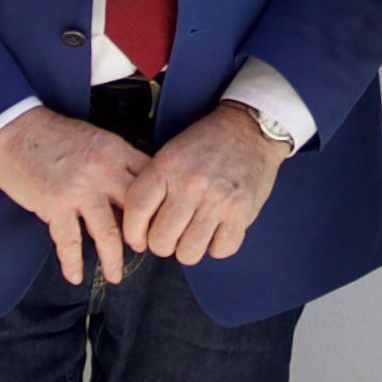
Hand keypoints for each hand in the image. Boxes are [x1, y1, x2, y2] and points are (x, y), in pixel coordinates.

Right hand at [0, 107, 144, 282]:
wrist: (13, 128)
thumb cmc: (52, 134)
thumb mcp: (95, 139)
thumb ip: (115, 162)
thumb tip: (130, 192)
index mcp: (117, 152)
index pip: (151, 182)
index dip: (159, 206)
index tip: (159, 224)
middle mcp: (104, 171)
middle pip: (138, 211)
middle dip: (143, 237)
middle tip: (144, 252)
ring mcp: (80, 189)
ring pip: (109, 234)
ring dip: (113, 260)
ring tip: (115, 276)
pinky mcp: (55, 204)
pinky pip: (69, 242)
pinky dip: (72, 263)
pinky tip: (75, 276)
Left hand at [122, 102, 287, 265]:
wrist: (249, 129)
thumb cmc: (206, 144)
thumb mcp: (170, 154)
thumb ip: (154, 187)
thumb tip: (139, 228)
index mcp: (166, 167)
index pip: (136, 211)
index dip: (133, 234)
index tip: (139, 240)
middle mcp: (191, 184)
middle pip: (161, 240)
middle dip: (163, 245)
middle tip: (171, 236)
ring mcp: (218, 200)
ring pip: (189, 252)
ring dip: (188, 250)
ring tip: (193, 236)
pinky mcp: (242, 212)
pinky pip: (220, 250)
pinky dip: (216, 247)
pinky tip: (216, 232)